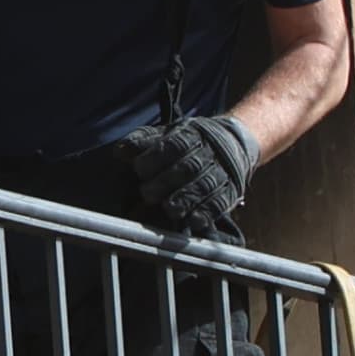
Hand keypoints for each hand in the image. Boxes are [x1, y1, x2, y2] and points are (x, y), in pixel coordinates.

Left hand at [125, 112, 256, 241]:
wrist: (234, 142)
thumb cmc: (189, 143)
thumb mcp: (167, 135)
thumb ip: (144, 142)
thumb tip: (120, 150)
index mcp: (192, 134)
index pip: (175, 144)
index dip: (156, 156)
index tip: (139, 168)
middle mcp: (210, 152)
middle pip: (189, 167)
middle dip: (166, 181)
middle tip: (147, 193)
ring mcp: (223, 172)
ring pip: (205, 185)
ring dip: (187, 199)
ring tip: (170, 210)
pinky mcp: (232, 191)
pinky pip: (221, 202)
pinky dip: (207, 212)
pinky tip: (194, 221)